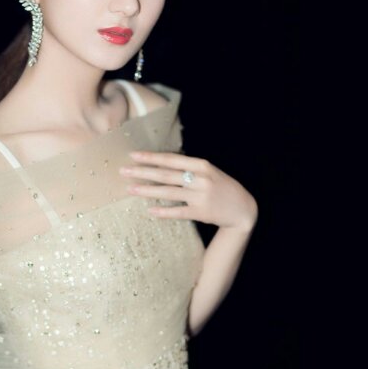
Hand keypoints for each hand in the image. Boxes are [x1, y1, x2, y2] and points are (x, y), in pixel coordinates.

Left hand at [119, 150, 257, 231]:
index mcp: (202, 165)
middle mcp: (201, 179)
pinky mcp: (201, 213)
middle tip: (124, 171)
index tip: (133, 155)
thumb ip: (188, 167)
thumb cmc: (222, 187)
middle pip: (166, 175)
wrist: (243, 208)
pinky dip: (164, 212)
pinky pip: (178, 212)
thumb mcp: (208, 171)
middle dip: (142, 172)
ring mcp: (201, 196)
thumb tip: (160, 163)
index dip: (151, 157)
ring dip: (147, 190)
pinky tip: (150, 211)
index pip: (171, 159)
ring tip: (130, 188)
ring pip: (168, 192)